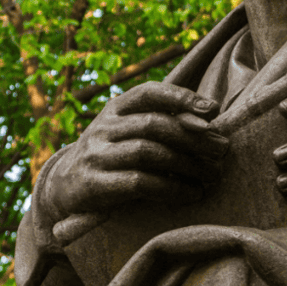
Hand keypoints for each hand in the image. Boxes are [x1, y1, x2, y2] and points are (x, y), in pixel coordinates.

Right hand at [44, 82, 228, 219]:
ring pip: (148, 152)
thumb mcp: (126, 131)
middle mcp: (103, 128)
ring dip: (187, 164)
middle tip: (222, 150)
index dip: (181, 98)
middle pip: (154, 124)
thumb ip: (159, 123)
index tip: (213, 110)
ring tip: (212, 174)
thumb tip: (210, 120)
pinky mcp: (94, 184)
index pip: (149, 92)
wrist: (64, 187)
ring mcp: (96, 155)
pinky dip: (171, 188)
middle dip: (194, 137)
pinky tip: (192, 193)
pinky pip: (139, 183)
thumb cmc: (110, 156)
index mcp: (114, 108)